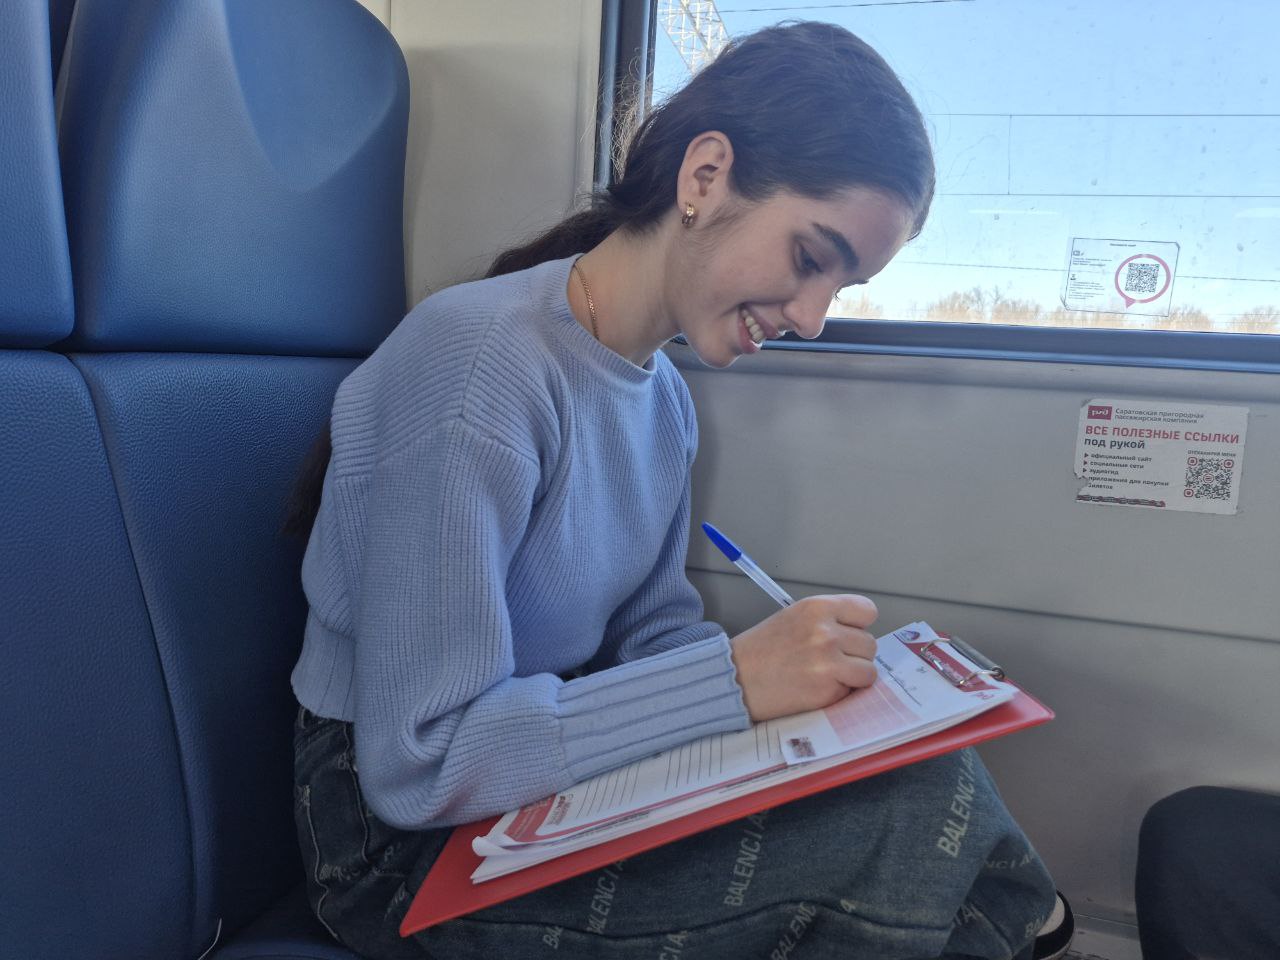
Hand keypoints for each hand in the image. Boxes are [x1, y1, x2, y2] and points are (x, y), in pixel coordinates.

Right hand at [728, 594, 877, 721]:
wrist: (734, 677)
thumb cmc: (762, 649)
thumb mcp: (795, 617)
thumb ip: (829, 620)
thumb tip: (860, 635)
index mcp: (817, 608)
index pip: (867, 611)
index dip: (858, 626)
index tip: (849, 634)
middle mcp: (826, 632)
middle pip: (869, 643)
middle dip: (854, 654)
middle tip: (829, 660)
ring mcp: (828, 663)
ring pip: (868, 670)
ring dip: (853, 676)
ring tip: (827, 675)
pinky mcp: (827, 691)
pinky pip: (853, 691)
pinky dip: (840, 693)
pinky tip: (817, 688)